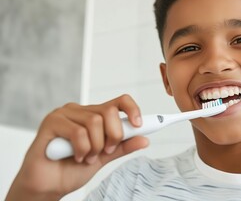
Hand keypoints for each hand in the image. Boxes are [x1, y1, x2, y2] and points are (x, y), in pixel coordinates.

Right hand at [6, 94, 149, 200]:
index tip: (140, 125)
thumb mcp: (104, 157)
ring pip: (95, 122)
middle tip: (105, 151)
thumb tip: (144, 139)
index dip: (133, 109)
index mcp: (95, 115)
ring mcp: (65, 114)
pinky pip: (78, 132)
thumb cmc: (72, 169)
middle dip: (113, 136)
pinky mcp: (52, 122)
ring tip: (86, 158)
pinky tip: (75, 157)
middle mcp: (80, 111)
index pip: (119, 102)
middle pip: (109, 112)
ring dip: (95, 147)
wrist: (48, 185)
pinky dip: (81, 149)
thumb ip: (122, 147)